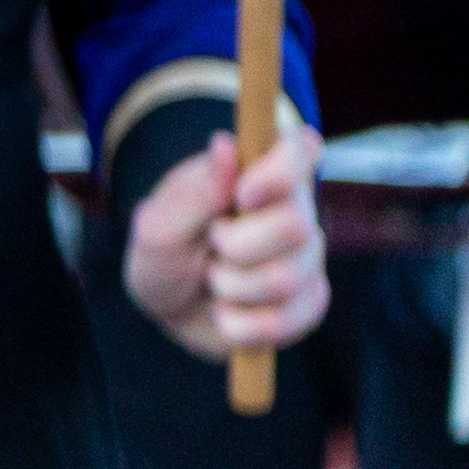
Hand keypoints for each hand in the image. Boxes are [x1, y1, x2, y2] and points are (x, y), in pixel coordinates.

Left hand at [124, 125, 328, 360]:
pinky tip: (227, 312)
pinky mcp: (310, 300)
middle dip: (236, 246)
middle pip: (297, 226)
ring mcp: (308, 256)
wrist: (169, 308)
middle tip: (211, 244)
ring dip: (231, 287)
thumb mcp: (158, 225)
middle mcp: (294, 208)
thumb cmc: (164, 254)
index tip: (244, 194)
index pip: (300, 149)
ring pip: (286, 279)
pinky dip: (240, 323)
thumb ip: (194, 194)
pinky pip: (285, 320)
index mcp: (257, 172)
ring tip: (213, 280)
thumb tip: (225, 145)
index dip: (281, 173)